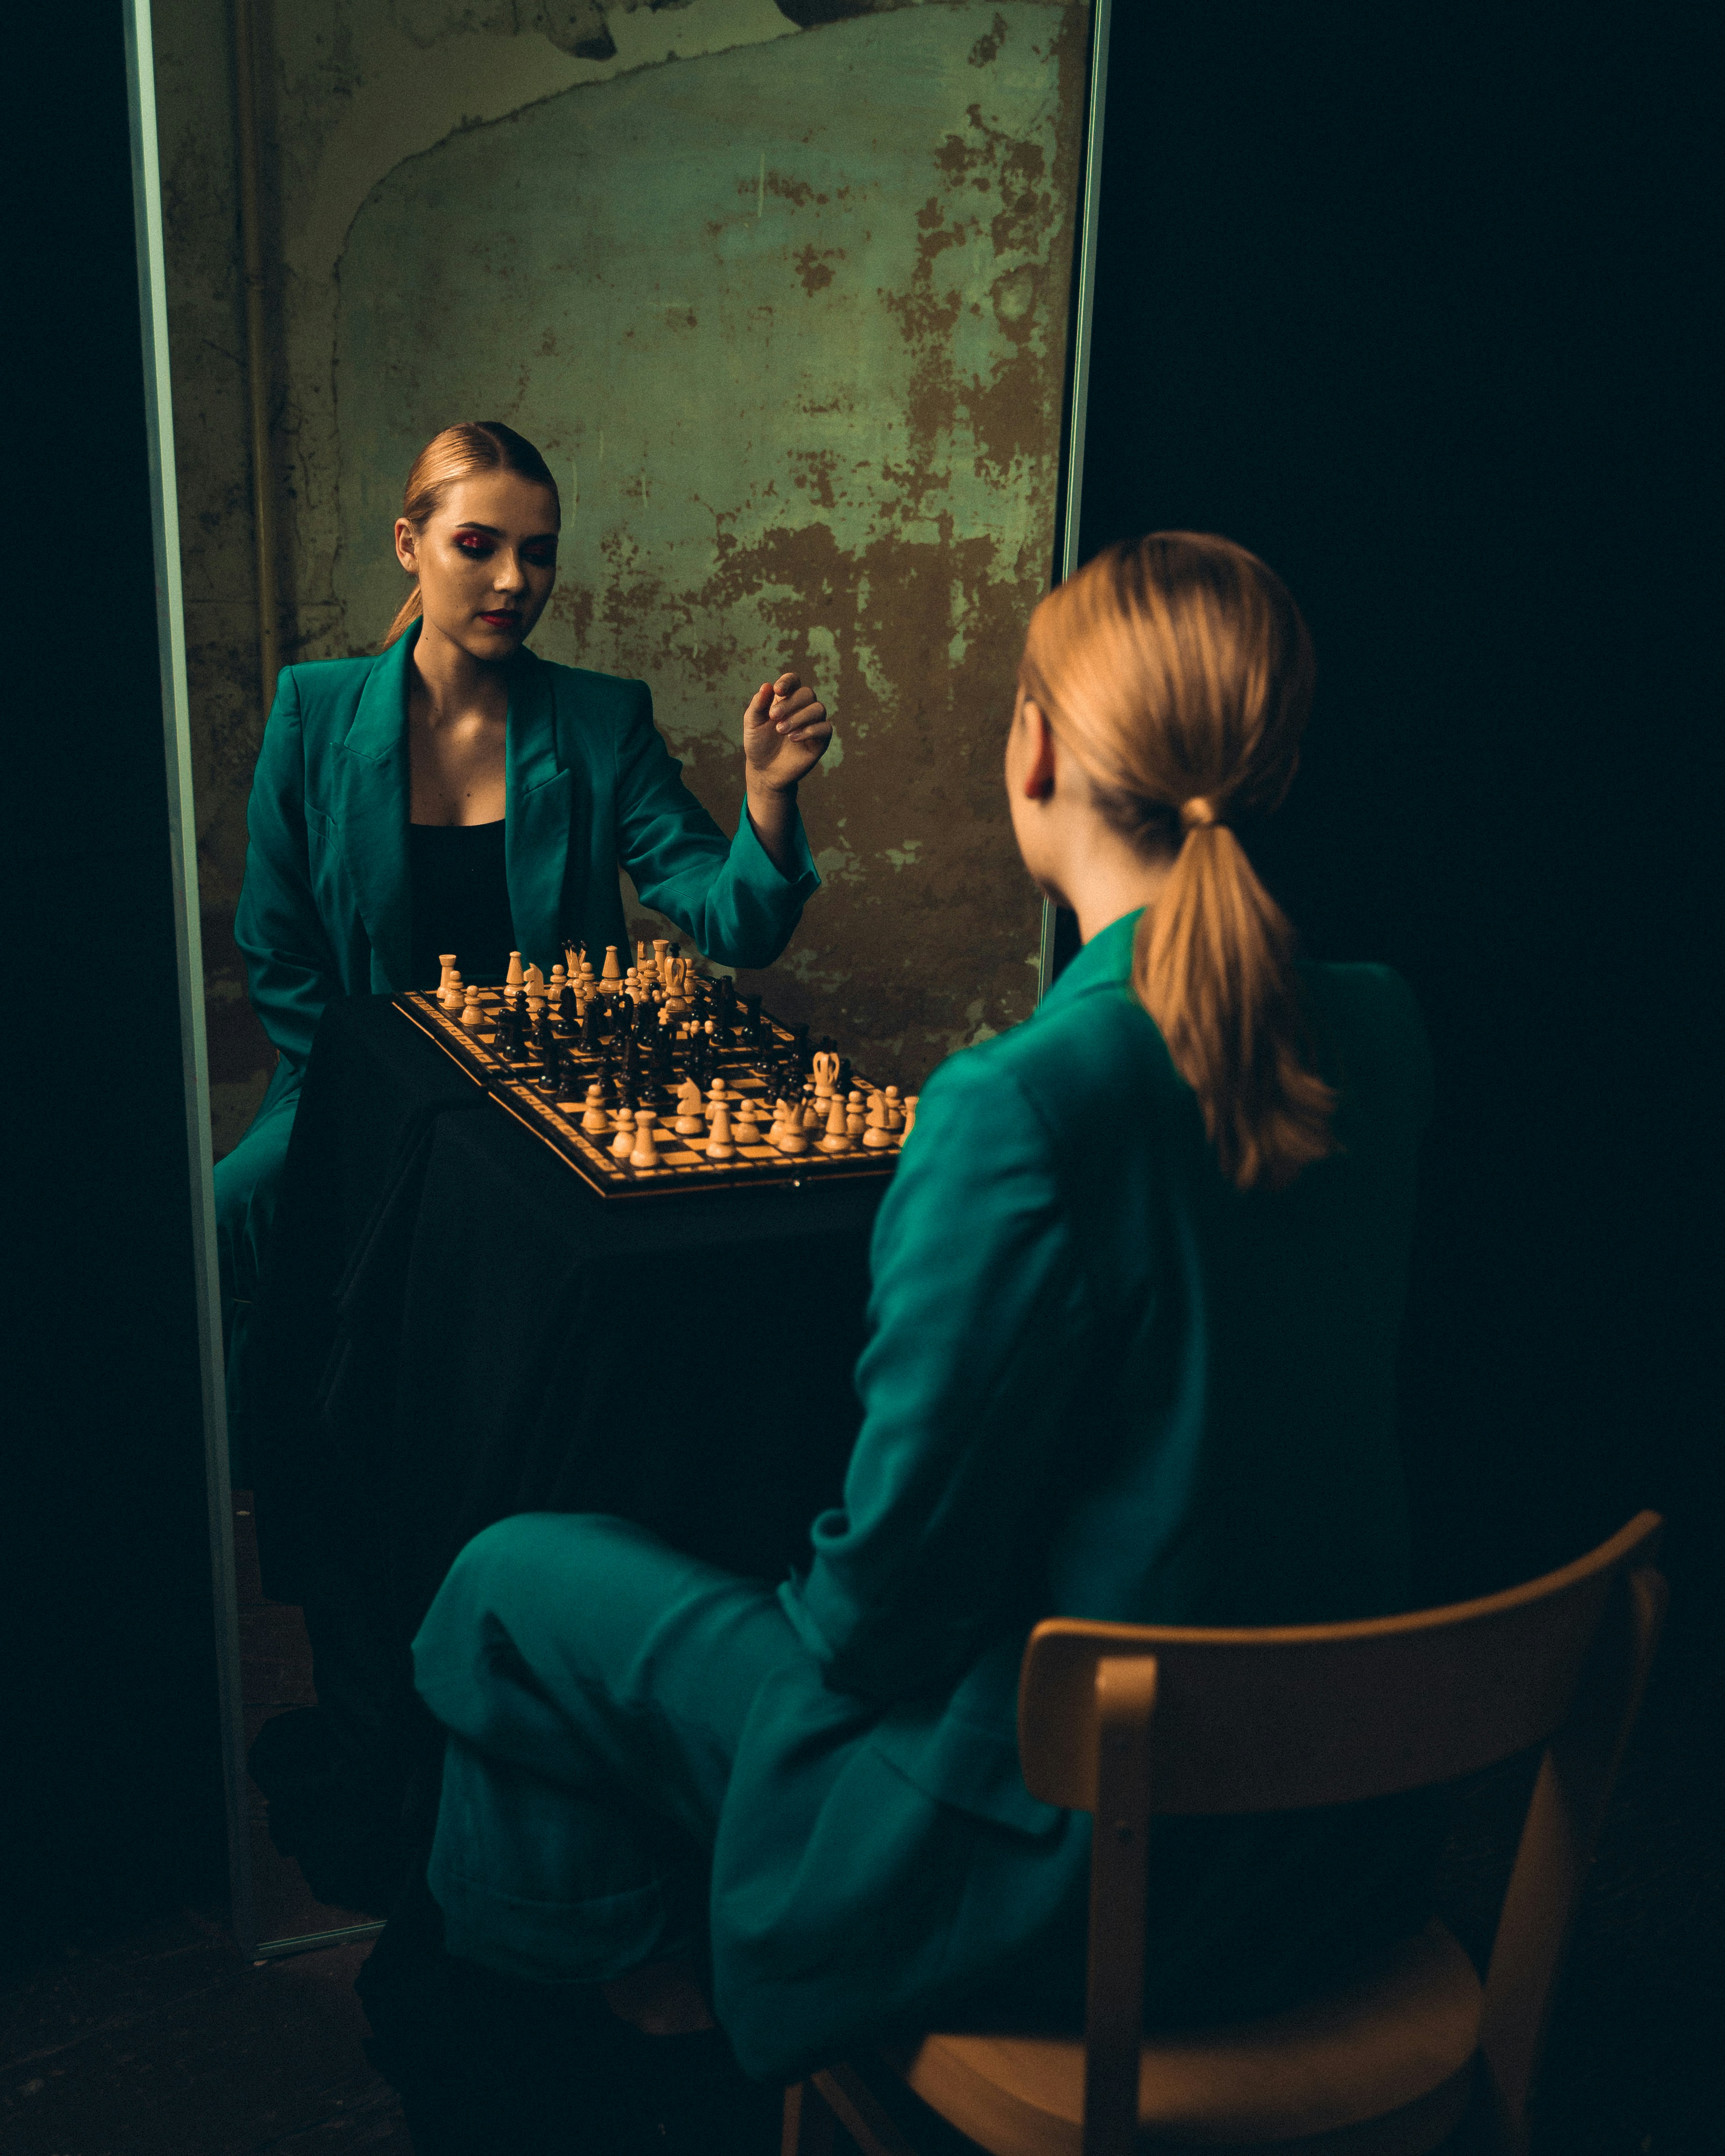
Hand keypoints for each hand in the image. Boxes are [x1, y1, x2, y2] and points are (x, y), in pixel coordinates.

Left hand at [743, 671, 831, 793]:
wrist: (764, 771)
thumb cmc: (758, 743)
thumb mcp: (752, 723)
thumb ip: (758, 704)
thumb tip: (767, 685)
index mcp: (786, 699)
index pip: (794, 681)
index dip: (788, 682)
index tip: (778, 690)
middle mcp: (802, 708)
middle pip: (807, 693)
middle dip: (791, 703)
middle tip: (774, 717)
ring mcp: (813, 723)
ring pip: (818, 708)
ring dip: (799, 717)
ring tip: (781, 730)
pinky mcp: (820, 740)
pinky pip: (825, 728)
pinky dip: (810, 730)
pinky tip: (793, 738)